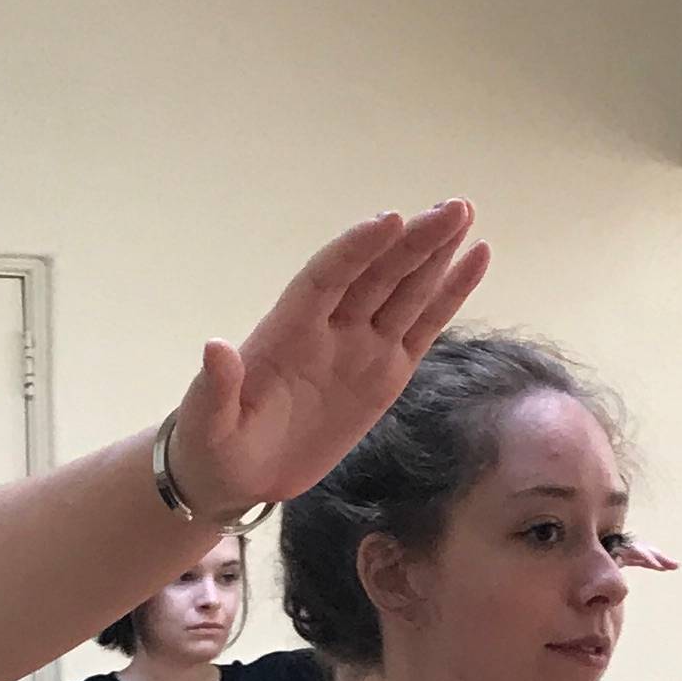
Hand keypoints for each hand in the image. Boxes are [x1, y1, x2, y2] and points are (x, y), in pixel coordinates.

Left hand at [165, 205, 490, 523]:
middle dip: (412, 240)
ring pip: (404, 291)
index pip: (327, 279)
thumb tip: (215, 346)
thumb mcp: (206, 423)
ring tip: (465, 215)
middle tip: (452, 207)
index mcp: (287, 331)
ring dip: (434, 254)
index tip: (390, 220)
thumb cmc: (214, 445)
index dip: (356, 249)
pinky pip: (423, 328)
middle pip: (376, 274)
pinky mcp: (385, 373)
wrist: (238, 473)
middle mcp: (329, 328)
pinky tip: (476, 260)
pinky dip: (449, 295)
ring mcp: (361, 347)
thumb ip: (215, 387)